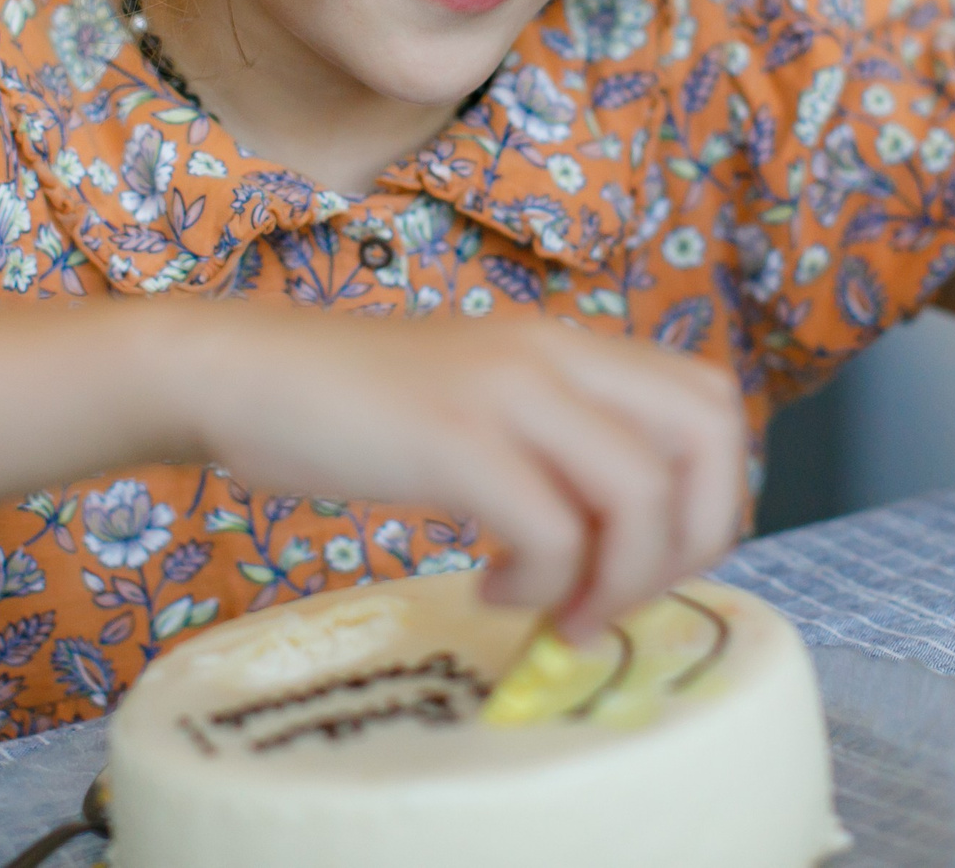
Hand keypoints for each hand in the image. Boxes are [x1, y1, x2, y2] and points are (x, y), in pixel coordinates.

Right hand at [156, 308, 748, 642]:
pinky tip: (492, 590)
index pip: (713, 401)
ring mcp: (506, 390)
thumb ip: (556, 443)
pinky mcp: (454, 439)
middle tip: (624, 593)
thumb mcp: (482, 401)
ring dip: (617, 579)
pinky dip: (543, 585)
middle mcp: (555, 353)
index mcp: (570, 344)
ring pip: (641, 492)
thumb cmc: (355, 406)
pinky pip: (553, 530)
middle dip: (691, 539)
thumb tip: (629, 542)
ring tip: (557, 610)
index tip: (655, 558)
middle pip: (707, 437)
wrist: (241, 373)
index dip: (713, 493)